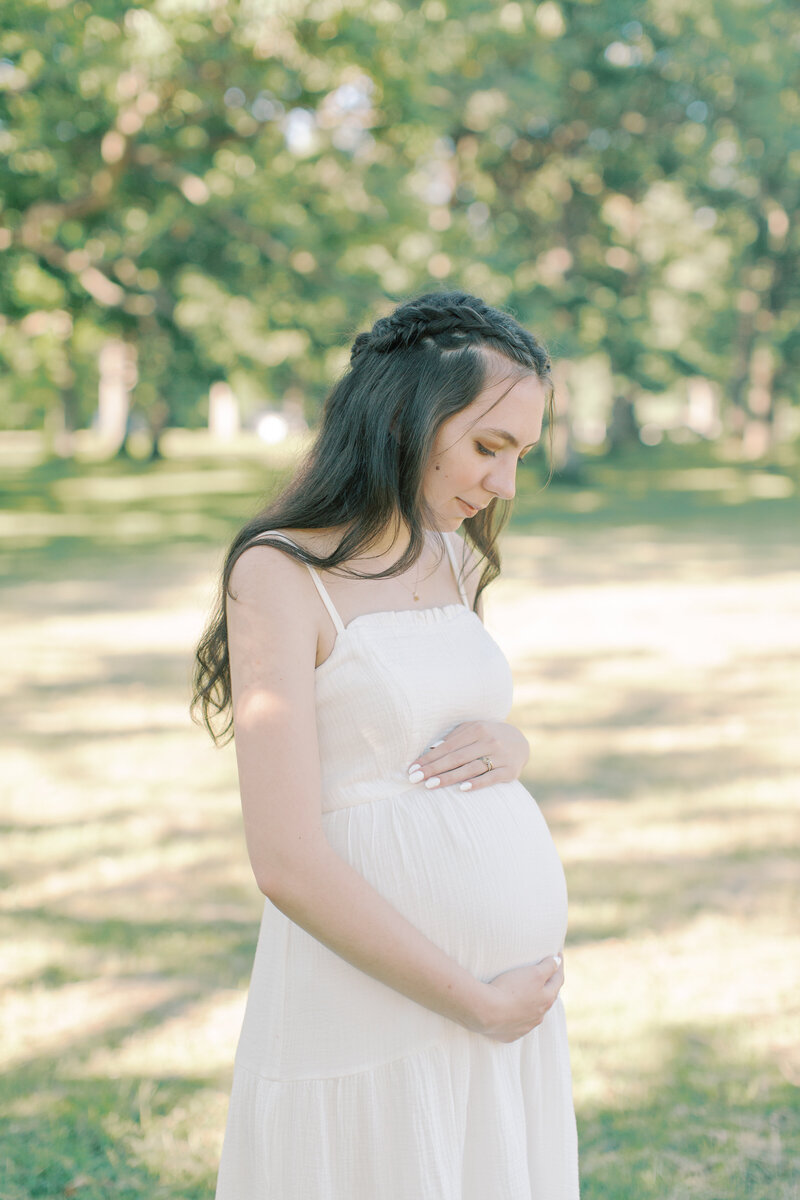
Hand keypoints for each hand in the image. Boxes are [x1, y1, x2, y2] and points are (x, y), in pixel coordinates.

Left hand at [407, 721, 529, 791]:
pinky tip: (462, 789)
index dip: (429, 758)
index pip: (448, 746)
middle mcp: (489, 741)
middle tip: (415, 779)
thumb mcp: (473, 730)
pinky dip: (477, 783)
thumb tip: (432, 749)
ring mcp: (500, 756)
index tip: (412, 768)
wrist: (520, 741)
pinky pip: (491, 778)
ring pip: (471, 768)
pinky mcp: (509, 771)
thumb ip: (454, 738)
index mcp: (477, 729)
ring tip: (430, 785)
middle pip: (456, 757)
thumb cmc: (488, 736)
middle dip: (434, 769)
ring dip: (449, 777)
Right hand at [473, 955, 563, 1042]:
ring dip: (534, 1002)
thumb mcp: (533, 973)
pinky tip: (513, 1010)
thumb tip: (558, 961)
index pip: (558, 979)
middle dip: (549, 985)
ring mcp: (525, 1026)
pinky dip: (519, 1015)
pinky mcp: (511, 1034)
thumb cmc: (511, 989)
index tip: (558, 954)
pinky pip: (518, 1023)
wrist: (486, 1012)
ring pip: (534, 1012)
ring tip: (529, 993)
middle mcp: (539, 1015)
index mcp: (546, 999)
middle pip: (548, 997)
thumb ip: (548, 967)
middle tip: (547, 974)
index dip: (559, 966)